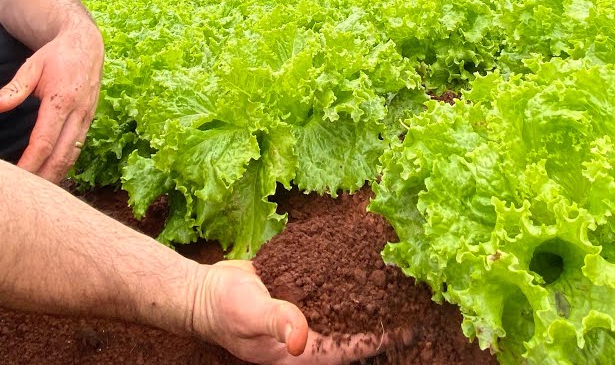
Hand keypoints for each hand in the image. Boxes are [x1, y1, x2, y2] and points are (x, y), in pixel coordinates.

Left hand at [0, 21, 103, 180]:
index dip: (29, 164)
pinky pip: (77, 150)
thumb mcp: (31, 68)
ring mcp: (87, 119)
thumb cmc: (55, 56)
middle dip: (43, 179)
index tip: (13, 179)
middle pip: (61, 157)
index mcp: (62, 100)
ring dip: (55, 176)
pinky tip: (50, 175)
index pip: (44, 142)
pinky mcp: (89, 121)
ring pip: (72, 157)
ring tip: (36, 193)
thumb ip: (10, 91)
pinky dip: (64, 165)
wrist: (87, 45)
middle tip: (22, 197)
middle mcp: (79, 113)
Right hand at [191, 260, 404, 364]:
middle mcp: (304, 337)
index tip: (406, 330)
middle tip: (411, 304)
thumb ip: (277, 322)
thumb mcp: (249, 314)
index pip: (347, 350)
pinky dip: (342, 279)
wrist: (203, 291)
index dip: (376, 341)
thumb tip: (302, 337)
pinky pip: (324, 289)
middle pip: (350, 330)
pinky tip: (359, 262)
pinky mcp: (295, 294)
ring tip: (396, 283)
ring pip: (341, 309)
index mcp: (298, 353)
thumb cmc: (223, 310)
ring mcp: (301, 315)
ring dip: (365, 298)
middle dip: (379, 319)